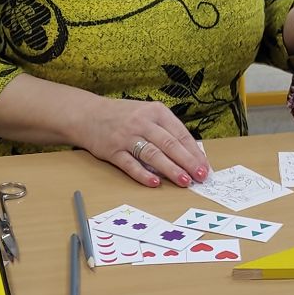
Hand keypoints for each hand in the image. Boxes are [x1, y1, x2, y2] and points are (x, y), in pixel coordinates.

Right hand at [69, 97, 208, 188]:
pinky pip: (130, 164)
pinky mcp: (112, 151)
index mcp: (156, 111)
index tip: (205, 166)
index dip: (194, 152)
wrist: (88, 114)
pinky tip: (155, 182)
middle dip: (188, 162)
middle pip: (169, 144)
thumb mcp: (147, 114)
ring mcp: (126, 136)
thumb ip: (166, 130)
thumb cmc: (124, 116)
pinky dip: (143, 174)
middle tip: (201, 176)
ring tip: (184, 181)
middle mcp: (142, 122)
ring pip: (153, 154)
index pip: (180, 134)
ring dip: (170, 169)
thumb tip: (190, 154)